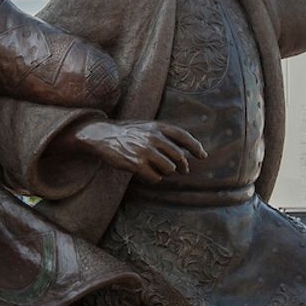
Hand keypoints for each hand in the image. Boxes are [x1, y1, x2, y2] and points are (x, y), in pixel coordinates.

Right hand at [71, 119, 205, 182]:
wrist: (102, 135)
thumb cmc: (128, 133)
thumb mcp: (147, 127)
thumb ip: (165, 135)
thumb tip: (186, 151)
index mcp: (158, 127)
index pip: (184, 136)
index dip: (196, 147)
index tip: (202, 156)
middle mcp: (153, 138)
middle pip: (179, 157)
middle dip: (183, 166)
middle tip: (183, 170)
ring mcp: (145, 151)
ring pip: (170, 169)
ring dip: (167, 172)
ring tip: (159, 170)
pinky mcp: (136, 164)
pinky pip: (156, 177)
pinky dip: (155, 178)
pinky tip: (148, 174)